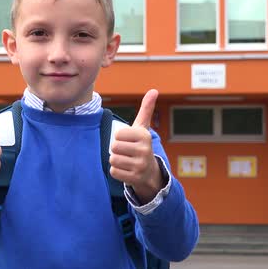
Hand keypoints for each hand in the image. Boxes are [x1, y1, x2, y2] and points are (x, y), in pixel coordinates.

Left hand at [109, 89, 163, 203]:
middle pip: (114, 147)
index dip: (119, 138)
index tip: (128, 141)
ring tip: (126, 160)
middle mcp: (144, 150)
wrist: (150, 172)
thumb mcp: (143, 128)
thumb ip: (146, 109)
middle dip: (116, 150)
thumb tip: (154, 90)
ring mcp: (141, 165)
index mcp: (144, 136)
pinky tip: (126, 170)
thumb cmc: (141, 145)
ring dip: (116, 160)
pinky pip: (114, 172)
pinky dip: (117, 171)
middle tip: (126, 152)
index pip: (118, 134)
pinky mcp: (135, 178)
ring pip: (113, 160)